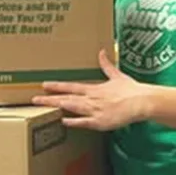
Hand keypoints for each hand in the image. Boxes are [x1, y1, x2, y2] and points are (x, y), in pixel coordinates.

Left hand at [32, 49, 150, 130]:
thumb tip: (101, 51)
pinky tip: (62, 121)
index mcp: (95, 89)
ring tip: (42, 106)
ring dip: (57, 106)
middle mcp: (92, 99)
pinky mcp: (101, 122)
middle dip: (50, 98)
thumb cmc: (131, 90)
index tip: (44, 85)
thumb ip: (107, 65)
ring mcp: (95, 111)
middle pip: (67, 98)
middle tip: (34, 99)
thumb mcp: (118, 76)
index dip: (57, 86)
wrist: (141, 101)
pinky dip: (73, 121)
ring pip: (72, 107)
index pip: (71, 87)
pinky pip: (84, 122)